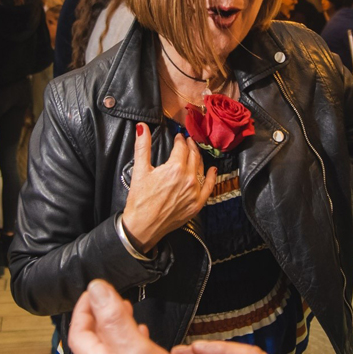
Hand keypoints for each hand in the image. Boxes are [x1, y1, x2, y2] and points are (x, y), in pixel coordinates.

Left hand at [69, 280, 201, 353]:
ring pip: (110, 348)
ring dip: (115, 325)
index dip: (84, 307)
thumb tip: (97, 289)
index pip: (79, 332)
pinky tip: (144, 338)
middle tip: (109, 296)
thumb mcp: (137, 351)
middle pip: (93, 340)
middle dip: (99, 313)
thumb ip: (115, 321)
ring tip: (125, 310)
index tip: (93, 289)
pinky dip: (132, 340)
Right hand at [122, 125, 216, 251]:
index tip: (178, 136)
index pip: (181, 147)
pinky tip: (212, 169)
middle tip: (188, 140)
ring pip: (201, 168)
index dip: (180, 139)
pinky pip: (209, 187)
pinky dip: (211, 176)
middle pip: (193, 155)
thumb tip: (141, 127)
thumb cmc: (140, 200)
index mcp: (175, 168)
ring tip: (195, 152)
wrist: (142, 227)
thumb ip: (142, 146)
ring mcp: (194, 192)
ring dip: (198, 157)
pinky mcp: (197, 204)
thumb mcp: (140, 170)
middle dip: (190, 146)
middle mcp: (188, 179)